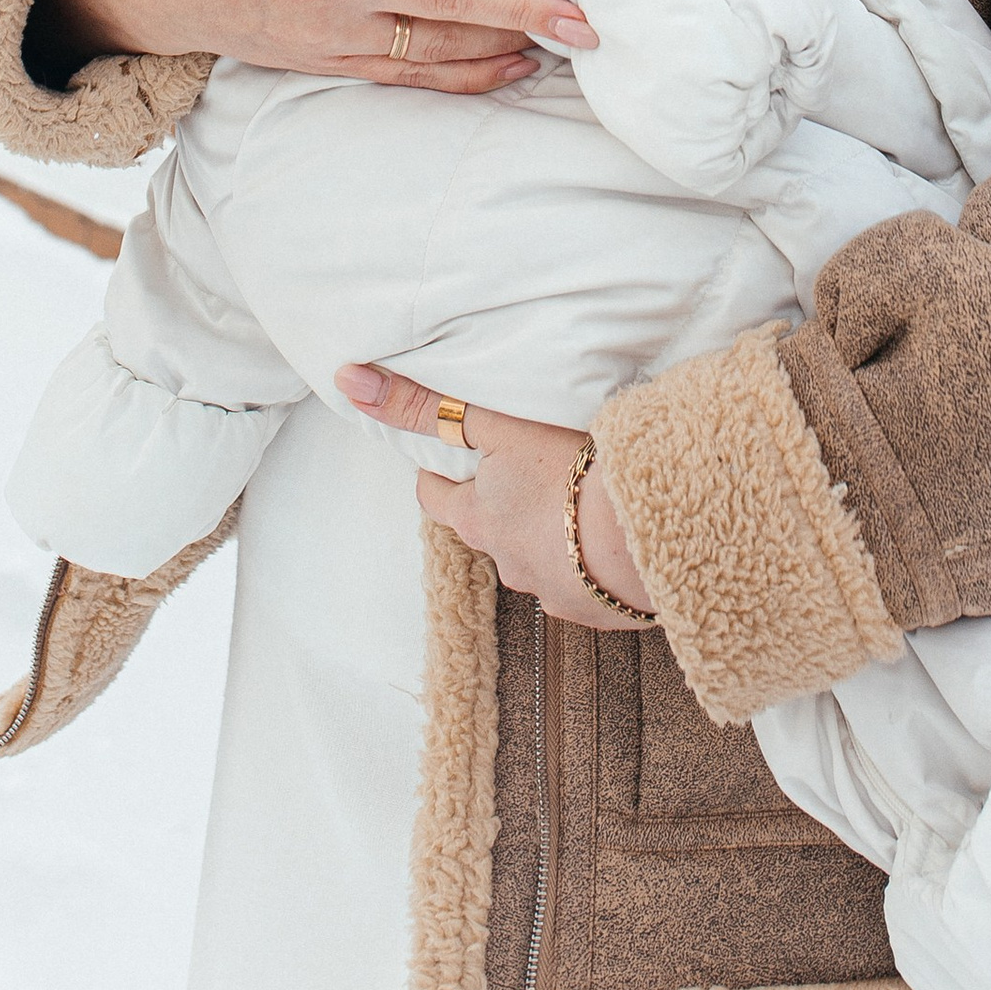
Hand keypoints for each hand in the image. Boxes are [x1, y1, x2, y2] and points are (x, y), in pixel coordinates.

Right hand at [37, 0, 594, 93]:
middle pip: (453, 1)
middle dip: (525, 7)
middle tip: (591, 15)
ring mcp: (341, 33)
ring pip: (439, 49)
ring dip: (507, 48)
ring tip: (574, 42)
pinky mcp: (334, 62)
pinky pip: (413, 79)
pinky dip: (467, 78)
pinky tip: (516, 69)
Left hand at [337, 365, 656, 628]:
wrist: (644, 534)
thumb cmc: (569, 471)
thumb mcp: (495, 426)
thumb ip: (425, 405)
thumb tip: (347, 380)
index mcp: (478, 518)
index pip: (436, 497)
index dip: (437, 475)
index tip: (445, 459)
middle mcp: (506, 562)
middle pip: (487, 531)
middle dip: (498, 507)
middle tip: (521, 477)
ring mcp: (553, 592)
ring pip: (536, 560)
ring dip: (547, 537)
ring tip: (575, 506)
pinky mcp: (598, 609)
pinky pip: (584, 585)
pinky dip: (588, 564)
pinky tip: (610, 542)